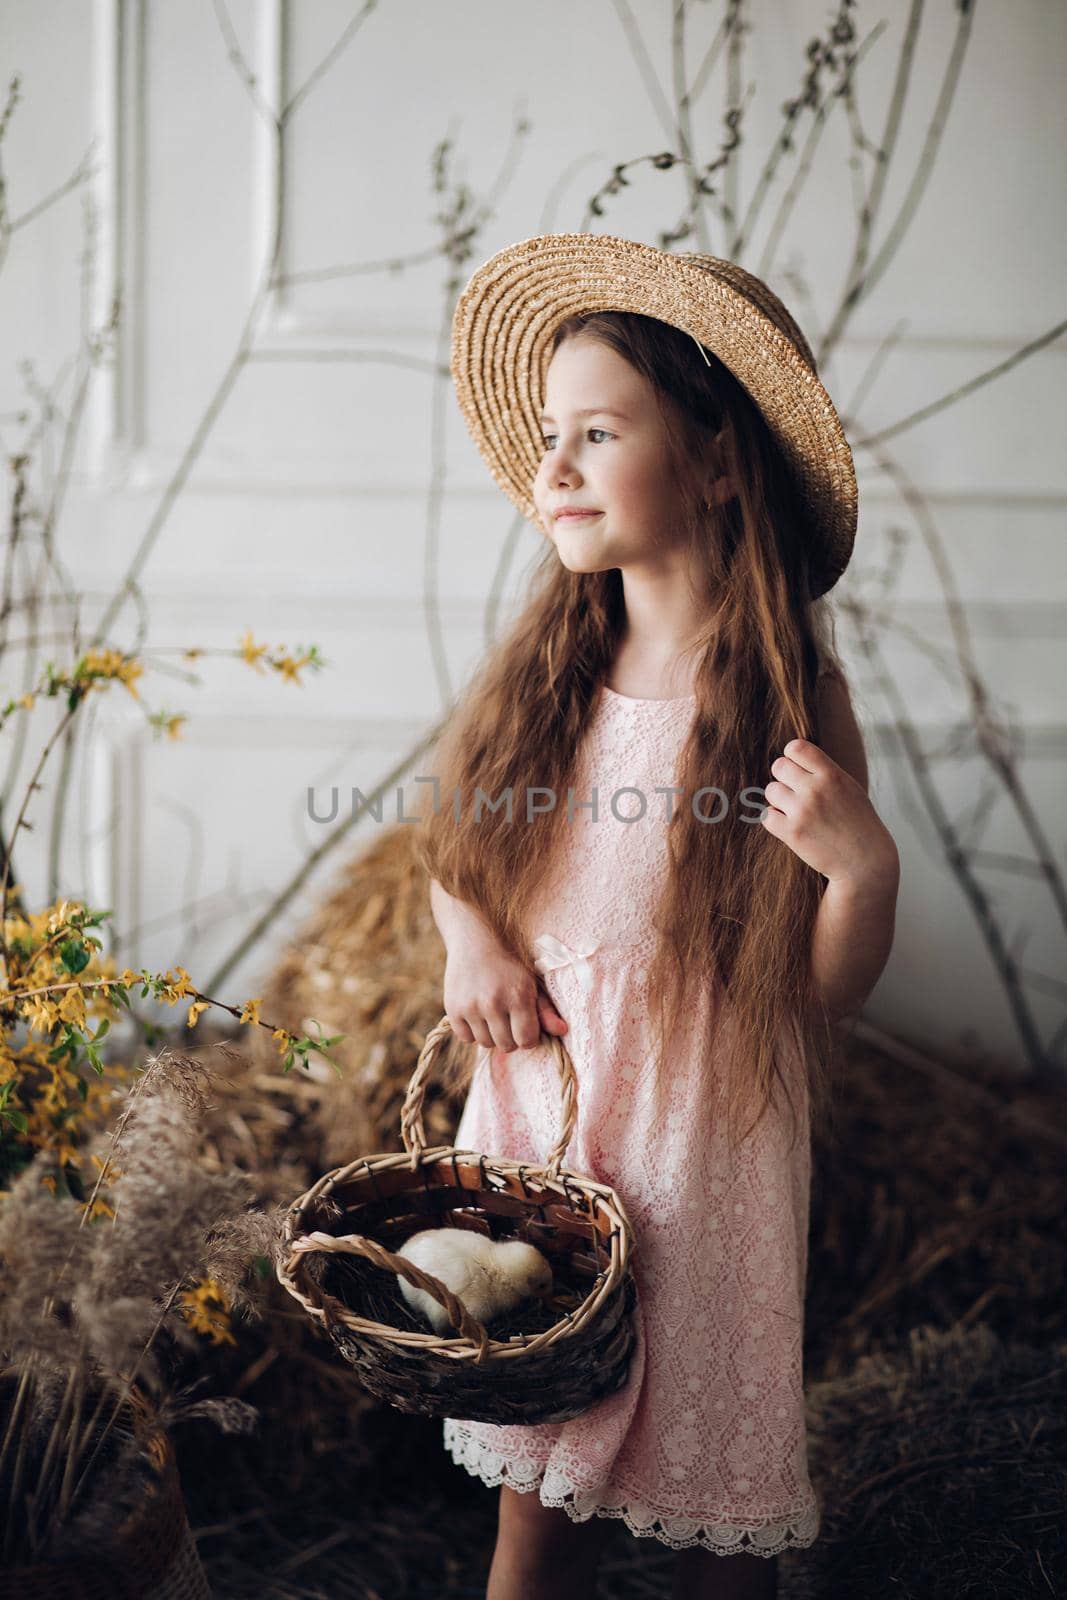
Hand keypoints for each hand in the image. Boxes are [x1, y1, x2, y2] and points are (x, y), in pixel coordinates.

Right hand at [443, 922, 567, 1059]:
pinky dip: (472, 1031)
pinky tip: (477, 1014)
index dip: (528, 1037)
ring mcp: (471, 1007)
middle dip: (511, 1037)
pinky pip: (466, 1038)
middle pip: (507, 1046)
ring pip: (485, 1043)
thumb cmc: (509, 965)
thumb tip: (563, 1031)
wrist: (475, 941)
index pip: (527, 1041)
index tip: (525, 1027)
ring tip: (492, 1015)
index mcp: (518, 996)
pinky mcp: (453, 1008)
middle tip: (508, 1020)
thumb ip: (546, 1009)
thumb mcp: (531, 983)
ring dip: (491, 1035)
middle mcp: (493, 1003)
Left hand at [759, 737, 897, 888]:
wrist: (865, 861)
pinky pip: (766, 816)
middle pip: (778, 766)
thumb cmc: (858, 823)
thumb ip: (823, 771)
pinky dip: (775, 821)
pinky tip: (791, 826)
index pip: (796, 747)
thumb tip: (792, 757)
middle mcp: (816, 789)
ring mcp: (802, 811)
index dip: (793, 757)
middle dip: (785, 779)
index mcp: (832, 775)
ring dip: (779, 801)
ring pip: (771, 791)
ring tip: (797, 812)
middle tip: (797, 793)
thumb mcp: (848, 787)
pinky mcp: (792, 833)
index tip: (799, 770)